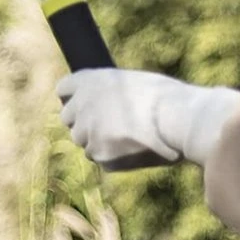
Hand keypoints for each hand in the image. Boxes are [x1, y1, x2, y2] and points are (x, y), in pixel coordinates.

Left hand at [56, 69, 239, 171]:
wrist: (176, 118)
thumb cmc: (162, 95)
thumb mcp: (131, 82)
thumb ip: (110, 94)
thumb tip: (105, 106)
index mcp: (89, 80)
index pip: (63, 90)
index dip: (73, 97)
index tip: (83, 103)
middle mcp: (82, 106)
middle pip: (68, 119)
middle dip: (84, 122)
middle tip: (107, 123)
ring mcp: (89, 134)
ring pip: (85, 142)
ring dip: (99, 141)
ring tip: (129, 135)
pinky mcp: (101, 158)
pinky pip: (103, 159)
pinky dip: (115, 157)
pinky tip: (136, 148)